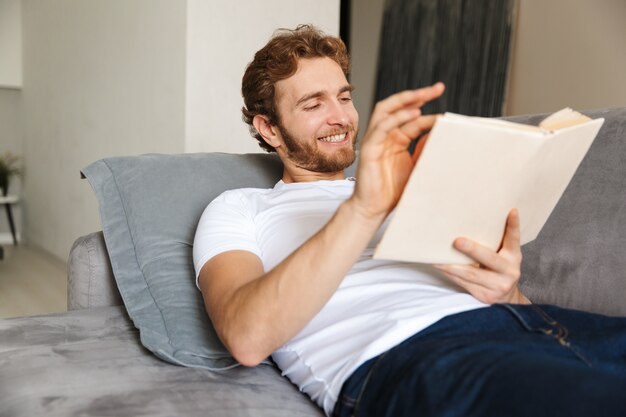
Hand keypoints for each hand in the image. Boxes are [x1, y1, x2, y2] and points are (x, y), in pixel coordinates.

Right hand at [350, 82, 444, 220]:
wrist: (374, 209)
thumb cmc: (392, 191)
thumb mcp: (416, 167)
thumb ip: (424, 150)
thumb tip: (440, 134)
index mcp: (396, 139)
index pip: (413, 118)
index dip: (430, 111)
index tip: (448, 112)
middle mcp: (386, 136)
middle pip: (398, 107)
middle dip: (417, 95)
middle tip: (438, 88)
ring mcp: (376, 140)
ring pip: (386, 111)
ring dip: (405, 100)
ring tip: (423, 95)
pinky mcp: (369, 149)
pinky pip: (380, 128)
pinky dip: (396, 118)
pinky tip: (413, 114)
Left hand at [434, 209, 530, 304]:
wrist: (506, 299)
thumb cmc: (499, 269)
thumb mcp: (504, 255)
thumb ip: (498, 241)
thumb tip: (477, 217)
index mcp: (514, 257)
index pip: (514, 239)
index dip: (513, 225)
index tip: (511, 211)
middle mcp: (509, 271)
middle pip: (489, 258)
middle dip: (472, 250)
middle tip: (457, 241)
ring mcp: (498, 286)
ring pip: (471, 274)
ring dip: (451, 265)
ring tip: (437, 257)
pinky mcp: (485, 296)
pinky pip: (464, 283)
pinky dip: (450, 274)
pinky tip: (439, 267)